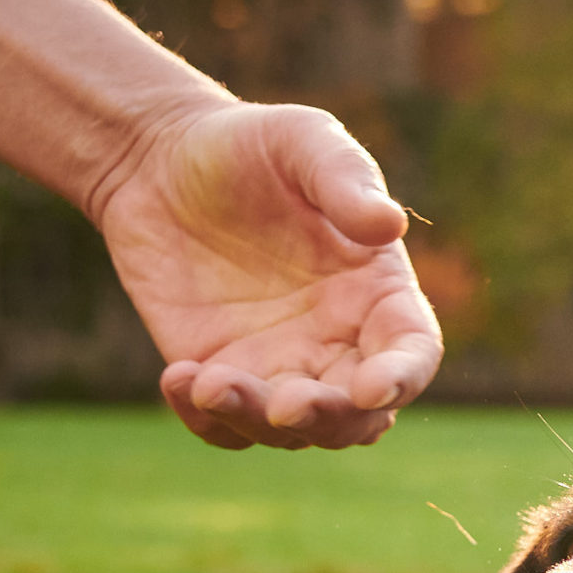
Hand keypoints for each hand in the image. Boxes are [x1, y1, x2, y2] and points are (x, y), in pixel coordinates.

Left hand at [94, 101, 444, 447]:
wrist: (159, 161)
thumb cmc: (248, 146)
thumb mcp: (302, 141)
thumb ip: (345, 180)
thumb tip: (390, 225)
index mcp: (378, 293)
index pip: (412, 352)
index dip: (402, 378)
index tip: (373, 388)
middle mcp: (339, 342)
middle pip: (357, 415)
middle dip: (328, 420)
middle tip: (284, 405)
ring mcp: (280, 367)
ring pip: (291, 430)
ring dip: (255, 421)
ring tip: (206, 383)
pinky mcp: (222, 376)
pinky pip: (225, 429)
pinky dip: (206, 421)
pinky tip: (177, 379)